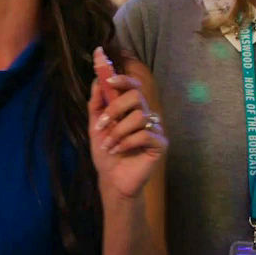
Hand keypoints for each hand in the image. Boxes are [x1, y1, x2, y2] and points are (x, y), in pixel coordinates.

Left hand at [88, 48, 165, 198]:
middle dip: (116, 108)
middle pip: (137, 95)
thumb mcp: (95, 127)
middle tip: (103, 123)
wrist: (112, 180)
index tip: (105, 74)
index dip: (120, 76)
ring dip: (118, 131)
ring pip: (139, 116)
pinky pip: (144, 134)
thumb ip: (97, 104)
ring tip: (109, 145)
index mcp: (130, 108)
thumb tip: (97, 81)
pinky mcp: (160, 144)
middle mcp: (145, 114)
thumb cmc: (106, 153)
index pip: (131, 85)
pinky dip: (127, 142)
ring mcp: (154, 128)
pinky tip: (119, 151)